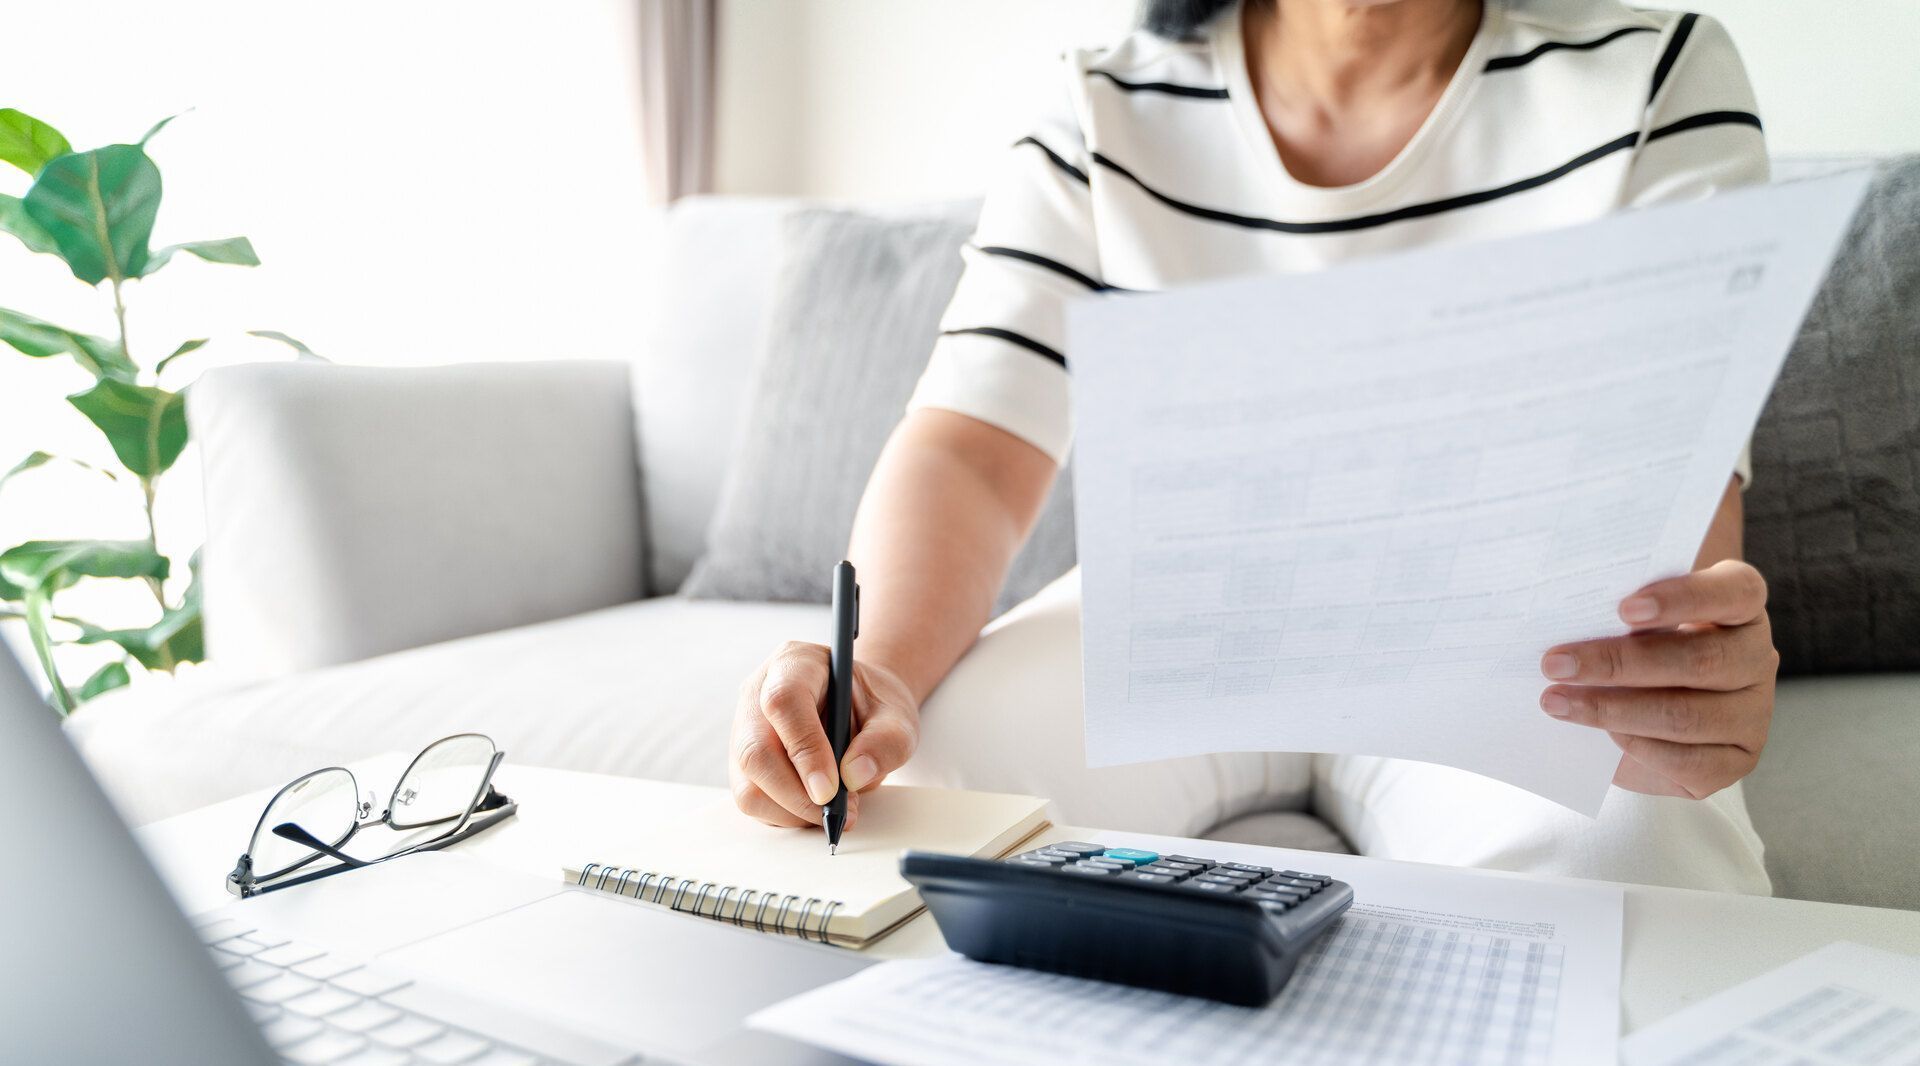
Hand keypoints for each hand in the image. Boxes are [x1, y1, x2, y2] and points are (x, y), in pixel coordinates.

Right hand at [729, 641, 920, 828]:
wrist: (858, 707)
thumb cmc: (873, 705)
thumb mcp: (897, 715)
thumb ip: (886, 741)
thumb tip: (854, 776)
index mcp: (796, 664)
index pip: (784, 701)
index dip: (805, 749)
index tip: (830, 790)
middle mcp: (758, 693)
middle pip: (755, 750)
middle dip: (796, 794)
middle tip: (835, 811)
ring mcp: (745, 730)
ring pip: (748, 784)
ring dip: (792, 810)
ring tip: (834, 807)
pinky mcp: (744, 764)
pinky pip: (752, 800)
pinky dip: (786, 815)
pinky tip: (816, 806)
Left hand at [1540, 559, 1777, 798]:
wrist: (1642, 704)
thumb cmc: (1632, 642)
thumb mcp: (1628, 618)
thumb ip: (1616, 610)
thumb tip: (1565, 622)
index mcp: (1741, 604)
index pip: (1733, 592)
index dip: (1682, 599)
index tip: (1623, 609)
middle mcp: (1757, 655)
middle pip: (1701, 660)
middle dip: (1619, 664)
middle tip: (1556, 664)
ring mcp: (1754, 712)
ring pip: (1688, 715)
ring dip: (1613, 711)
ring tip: (1557, 702)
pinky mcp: (1738, 759)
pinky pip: (1689, 761)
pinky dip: (1638, 748)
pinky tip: (1602, 736)